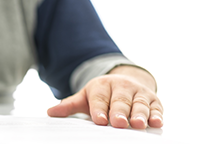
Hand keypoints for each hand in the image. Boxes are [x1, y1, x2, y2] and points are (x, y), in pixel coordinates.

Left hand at [47, 66, 163, 128]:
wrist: (126, 82)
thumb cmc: (103, 95)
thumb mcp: (85, 97)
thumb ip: (69, 105)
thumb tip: (50, 112)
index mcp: (102, 85)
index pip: (99, 98)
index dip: (99, 109)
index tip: (98, 120)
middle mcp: (121, 87)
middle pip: (120, 101)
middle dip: (119, 112)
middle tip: (118, 123)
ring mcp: (138, 93)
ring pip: (139, 104)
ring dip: (139, 114)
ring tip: (137, 124)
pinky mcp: (153, 100)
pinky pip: (156, 107)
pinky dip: (156, 114)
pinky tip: (156, 122)